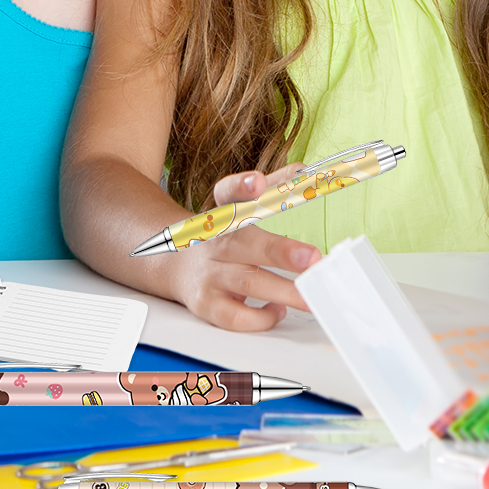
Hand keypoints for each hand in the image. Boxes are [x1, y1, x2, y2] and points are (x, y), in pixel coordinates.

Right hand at [167, 167, 321, 330]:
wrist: (175, 264)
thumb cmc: (221, 236)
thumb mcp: (240, 206)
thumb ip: (274, 185)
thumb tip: (303, 171)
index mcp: (222, 211)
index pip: (227, 192)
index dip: (242, 186)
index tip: (259, 181)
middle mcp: (214, 241)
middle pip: (246, 243)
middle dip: (282, 251)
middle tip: (313, 258)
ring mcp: (209, 273)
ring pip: (248, 283)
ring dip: (285, 291)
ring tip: (312, 296)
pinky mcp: (206, 304)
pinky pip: (235, 316)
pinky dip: (261, 317)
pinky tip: (279, 310)